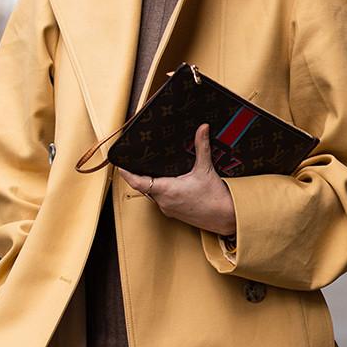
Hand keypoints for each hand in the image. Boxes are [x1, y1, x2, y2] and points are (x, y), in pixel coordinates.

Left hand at [117, 123, 235, 236]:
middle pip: (144, 186)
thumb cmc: (216, 198)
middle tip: (136, 162)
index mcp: (167, 190)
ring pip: (152, 194)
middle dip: (140, 175)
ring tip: (152, 170)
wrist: (226, 218)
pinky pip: (161, 200)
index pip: (138, 182)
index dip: (127, 174)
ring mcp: (168, 209)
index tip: (119, 166)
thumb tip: (202, 128)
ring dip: (151, 183)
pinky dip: (161, 191)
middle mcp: (164, 202)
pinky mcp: (174, 213)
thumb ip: (202, 147)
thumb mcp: (206, 169)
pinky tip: (168, 183)